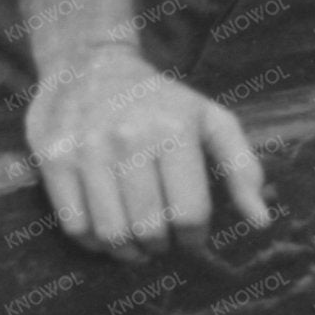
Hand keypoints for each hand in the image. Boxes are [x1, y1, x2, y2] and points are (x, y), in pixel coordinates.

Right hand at [25, 44, 270, 261]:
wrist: (89, 63)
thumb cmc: (160, 101)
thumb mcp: (210, 120)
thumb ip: (242, 168)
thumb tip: (260, 221)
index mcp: (174, 130)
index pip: (189, 215)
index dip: (193, 237)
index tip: (189, 234)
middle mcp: (129, 138)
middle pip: (149, 230)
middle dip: (160, 246)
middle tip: (160, 239)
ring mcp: (87, 149)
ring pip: (111, 234)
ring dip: (127, 251)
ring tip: (135, 242)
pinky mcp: (54, 159)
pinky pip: (75, 225)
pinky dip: (93, 241)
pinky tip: (105, 231)